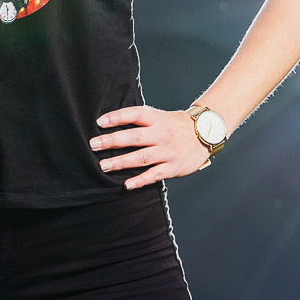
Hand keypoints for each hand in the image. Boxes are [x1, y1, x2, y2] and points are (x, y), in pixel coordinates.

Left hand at [89, 106, 212, 188]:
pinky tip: (127, 185)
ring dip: (121, 162)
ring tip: (104, 166)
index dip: (117, 117)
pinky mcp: (173, 167)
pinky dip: (140, 180)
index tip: (100, 122)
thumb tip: (113, 121)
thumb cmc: (176, 126)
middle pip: (134, 137)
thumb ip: (141, 120)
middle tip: (93, 145)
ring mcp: (167, 151)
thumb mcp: (161, 117)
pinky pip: (154, 174)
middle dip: (112, 141)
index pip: (135, 114)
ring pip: (142, 157)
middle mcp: (161, 134)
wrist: (206, 134)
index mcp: (157, 119)